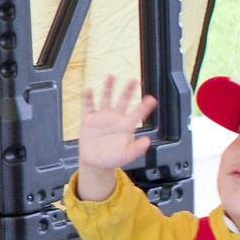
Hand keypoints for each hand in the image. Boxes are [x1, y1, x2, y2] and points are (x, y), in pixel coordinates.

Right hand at [77, 75, 156, 198]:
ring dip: (109, 88)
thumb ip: (137, 149)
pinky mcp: (89, 119)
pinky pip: (89, 106)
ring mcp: (102, 117)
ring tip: (111, 77)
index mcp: (126, 126)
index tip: (151, 99)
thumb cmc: (112, 158)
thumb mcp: (126, 155)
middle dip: (128, 90)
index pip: (138, 113)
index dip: (145, 106)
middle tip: (134, 80)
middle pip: (123, 101)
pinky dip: (88, 98)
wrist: (95, 162)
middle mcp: (115, 118)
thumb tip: (147, 142)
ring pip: (107, 99)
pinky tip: (89, 90)